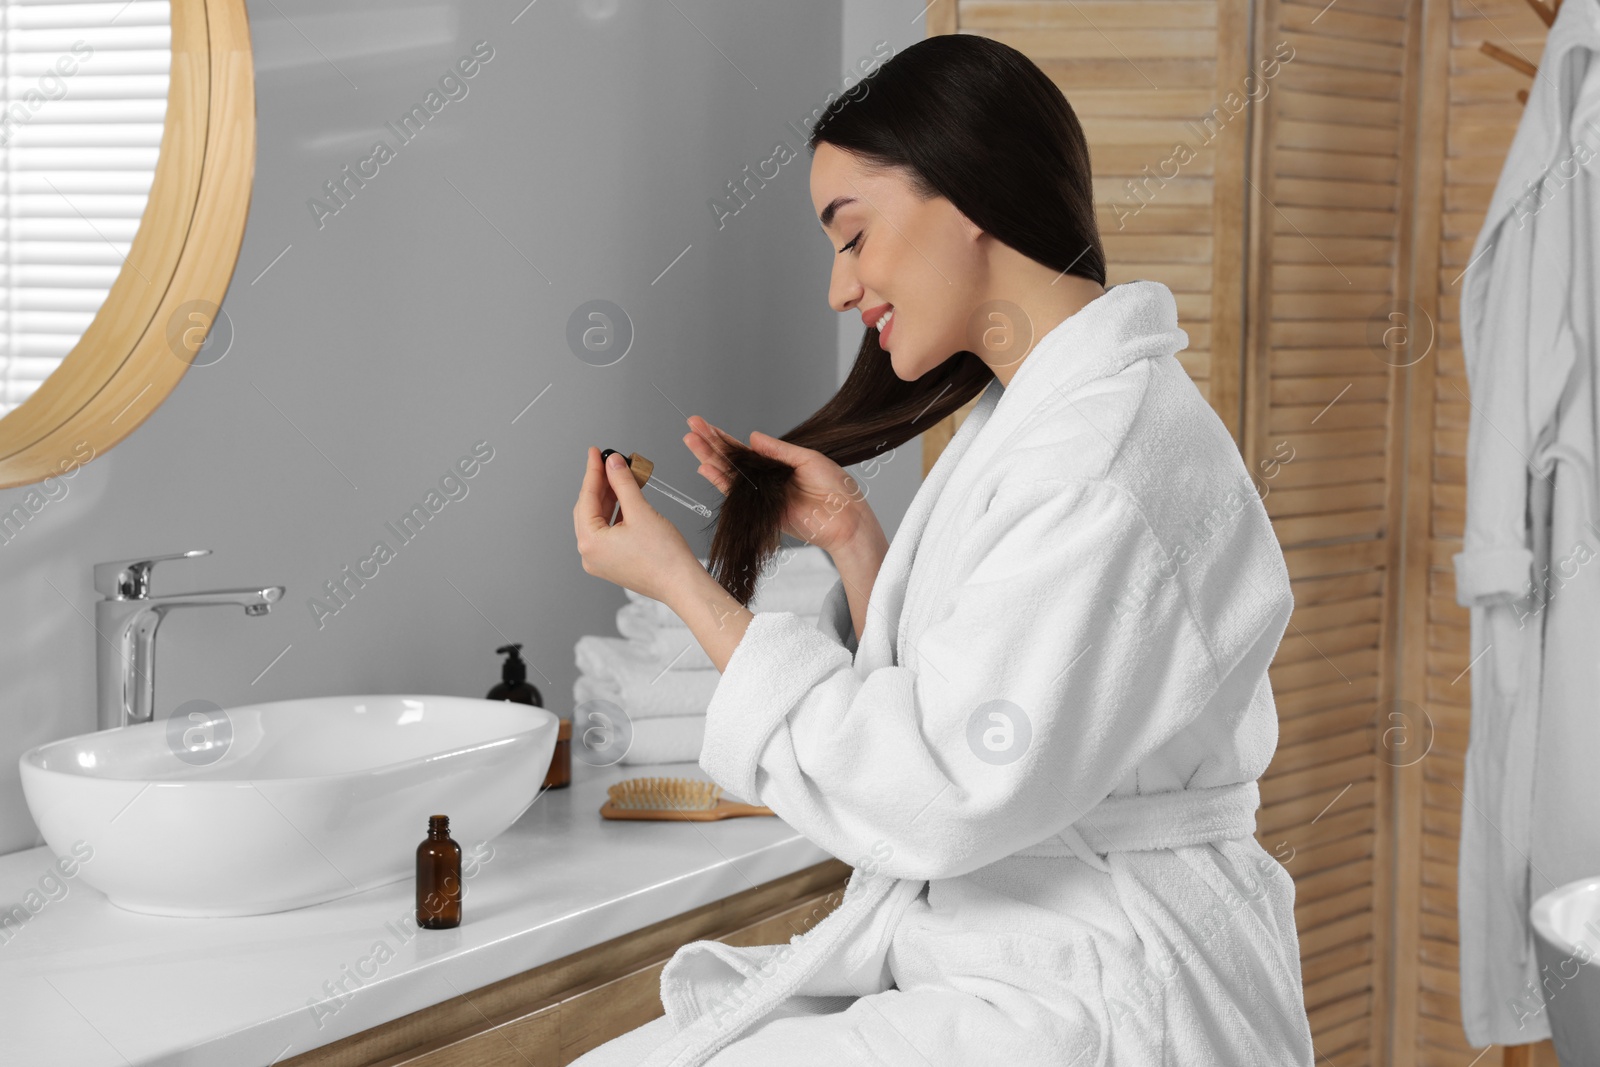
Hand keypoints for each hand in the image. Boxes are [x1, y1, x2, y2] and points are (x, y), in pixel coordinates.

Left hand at [573, 446, 698, 602]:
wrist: (682, 584)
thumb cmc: (664, 557)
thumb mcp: (641, 511)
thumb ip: (623, 483)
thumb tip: (613, 463)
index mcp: (590, 542)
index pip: (587, 497)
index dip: (593, 471)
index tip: (595, 452)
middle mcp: (590, 554)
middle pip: (589, 509)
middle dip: (601, 484)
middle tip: (610, 462)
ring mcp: (601, 561)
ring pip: (599, 520)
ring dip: (610, 498)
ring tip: (622, 477)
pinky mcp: (614, 563)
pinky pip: (609, 532)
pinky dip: (616, 514)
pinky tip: (627, 499)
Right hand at [683, 415, 880, 554]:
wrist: (846, 519)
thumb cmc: (836, 489)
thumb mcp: (808, 459)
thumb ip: (778, 451)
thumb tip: (752, 437)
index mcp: (777, 463)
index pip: (745, 448)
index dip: (724, 436)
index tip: (704, 423)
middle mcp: (765, 478)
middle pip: (731, 459)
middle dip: (710, 443)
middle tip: (690, 427)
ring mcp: (761, 494)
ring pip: (729, 474)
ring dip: (709, 458)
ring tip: (691, 442)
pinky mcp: (761, 511)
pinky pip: (737, 495)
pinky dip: (721, 482)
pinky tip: (706, 468)